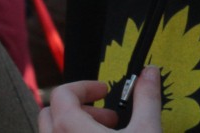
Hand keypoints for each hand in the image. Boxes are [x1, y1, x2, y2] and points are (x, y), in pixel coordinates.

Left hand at [40, 69, 161, 132]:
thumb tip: (150, 72)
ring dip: (74, 126)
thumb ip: (146, 97)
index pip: (62, 94)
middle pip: (50, 114)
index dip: (85, 86)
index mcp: (72, 131)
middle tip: (106, 115)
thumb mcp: (147, 129)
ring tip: (105, 131)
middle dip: (79, 108)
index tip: (105, 91)